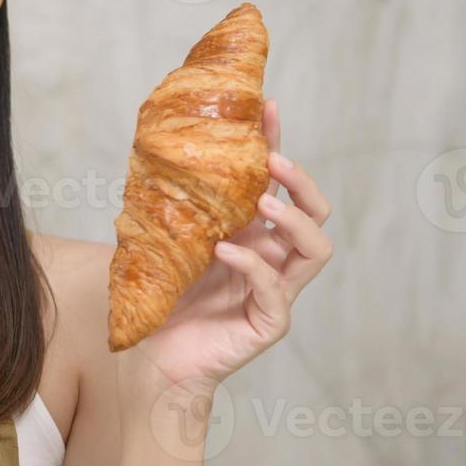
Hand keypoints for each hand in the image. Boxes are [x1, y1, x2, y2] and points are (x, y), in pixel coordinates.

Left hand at [124, 98, 334, 393]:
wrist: (151, 356)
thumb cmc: (160, 300)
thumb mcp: (165, 241)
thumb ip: (173, 207)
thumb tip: (154, 150)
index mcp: (251, 234)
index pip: (275, 185)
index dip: (276, 146)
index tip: (266, 108)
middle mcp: (270, 258)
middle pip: (314, 213)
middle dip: (300, 182)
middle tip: (273, 162)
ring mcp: (275, 291)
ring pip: (314, 249)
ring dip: (292, 219)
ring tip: (263, 202)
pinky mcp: (268, 322)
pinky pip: (275, 290)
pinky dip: (253, 264)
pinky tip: (226, 250)